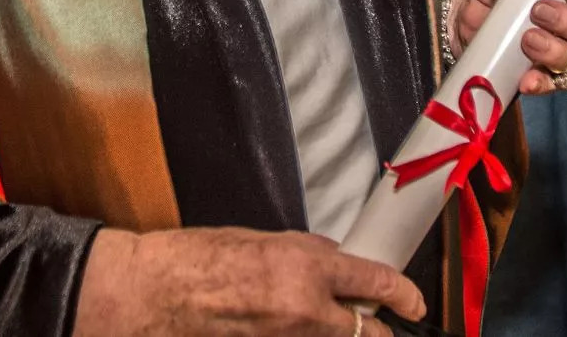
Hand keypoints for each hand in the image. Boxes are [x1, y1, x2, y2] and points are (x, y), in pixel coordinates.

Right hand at [72, 226, 423, 335]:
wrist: (152, 295)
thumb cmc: (196, 259)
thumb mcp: (257, 238)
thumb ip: (302, 251)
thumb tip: (332, 258)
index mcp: (304, 268)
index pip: (375, 283)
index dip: (404, 295)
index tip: (414, 302)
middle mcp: (304, 310)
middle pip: (365, 333)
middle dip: (374, 328)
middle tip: (375, 321)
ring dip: (335, 332)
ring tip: (313, 316)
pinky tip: (287, 325)